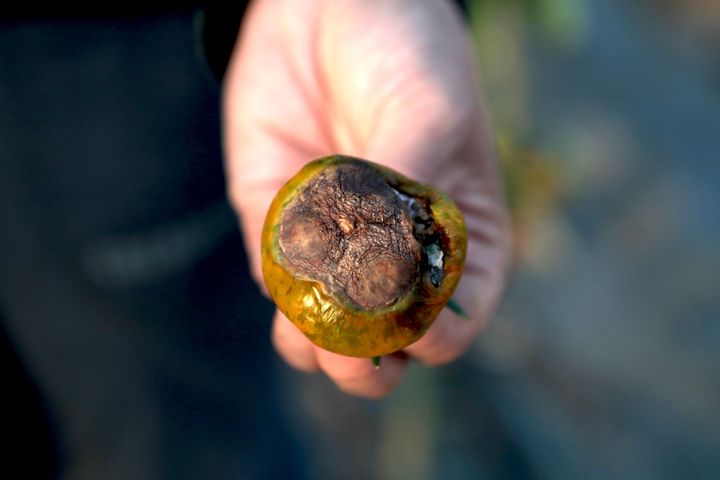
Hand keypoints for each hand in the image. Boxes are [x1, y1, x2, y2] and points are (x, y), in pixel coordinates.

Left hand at [223, 0, 510, 397]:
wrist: (326, 5)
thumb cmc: (405, 52)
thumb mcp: (425, 114)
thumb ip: (406, 195)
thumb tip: (381, 280)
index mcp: (457, 242)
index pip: (454, 324)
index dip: (435, 339)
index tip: (411, 321)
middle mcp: (396, 258)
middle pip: (384, 350)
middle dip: (365, 364)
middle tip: (347, 347)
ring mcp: (336, 249)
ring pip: (321, 336)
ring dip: (311, 343)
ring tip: (307, 313)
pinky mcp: (281, 231)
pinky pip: (275, 280)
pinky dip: (278, 277)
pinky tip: (292, 235)